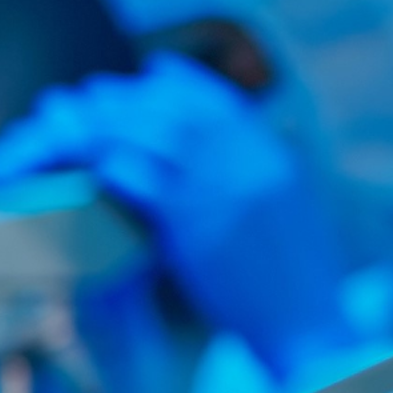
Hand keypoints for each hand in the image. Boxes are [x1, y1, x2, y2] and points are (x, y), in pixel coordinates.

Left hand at [0, 51, 360, 382]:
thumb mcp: (300, 208)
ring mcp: (220, 190)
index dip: (184, 79)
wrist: (306, 324)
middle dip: (137, 96)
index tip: (155, 68)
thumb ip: (278, 167)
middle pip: (180, 109)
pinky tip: (100, 169)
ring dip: (115, 125)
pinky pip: (140, 178)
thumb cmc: (302, 278)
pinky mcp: (191, 223)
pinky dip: (116, 167)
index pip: (222, 100)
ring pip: (154, 134)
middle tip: (102, 94)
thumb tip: (275, 131)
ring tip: (86, 126)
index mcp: (275, 157)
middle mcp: (248, 163)